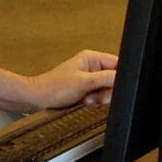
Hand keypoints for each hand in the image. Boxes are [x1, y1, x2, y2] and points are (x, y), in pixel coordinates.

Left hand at [0, 49, 118, 113]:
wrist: (37, 100)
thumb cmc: (53, 88)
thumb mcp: (85, 82)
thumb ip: (107, 78)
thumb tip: (124, 78)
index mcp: (92, 58)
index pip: (118, 64)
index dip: (119, 78)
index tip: (114, 88)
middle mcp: (91, 67)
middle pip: (114, 79)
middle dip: (107, 91)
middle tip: (96, 96)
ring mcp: (88, 79)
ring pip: (106, 90)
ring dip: (99, 98)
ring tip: (87, 99)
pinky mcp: (84, 90)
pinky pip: (98, 97)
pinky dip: (94, 102)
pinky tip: (84, 103)